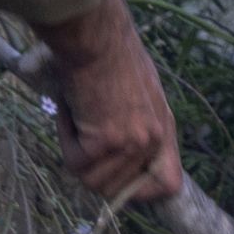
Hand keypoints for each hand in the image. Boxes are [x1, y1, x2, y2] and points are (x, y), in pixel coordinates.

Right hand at [31, 0, 184, 205]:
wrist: (96, 40)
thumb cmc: (111, 59)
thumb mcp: (139, 97)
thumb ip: (137, 129)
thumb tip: (120, 162)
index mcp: (164, 130)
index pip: (169, 185)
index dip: (142, 193)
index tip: (121, 186)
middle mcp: (152, 142)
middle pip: (114, 190)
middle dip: (92, 167)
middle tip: (85, 131)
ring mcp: (130, 144)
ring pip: (90, 179)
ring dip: (75, 151)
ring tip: (81, 113)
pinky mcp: (104, 144)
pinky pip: (73, 162)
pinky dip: (64, 137)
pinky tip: (73, 109)